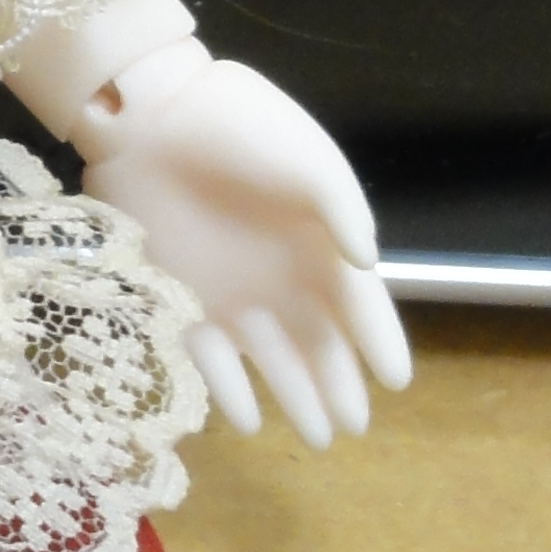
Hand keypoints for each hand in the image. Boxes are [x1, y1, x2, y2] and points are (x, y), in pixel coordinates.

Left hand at [79, 50, 412, 448]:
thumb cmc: (240, 127)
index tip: (397, 381)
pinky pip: (209, 354)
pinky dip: (228, 388)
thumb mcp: (307, 159)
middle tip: (355, 426)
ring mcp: (231, 289)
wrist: (153, 113)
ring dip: (295, 396)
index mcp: (319, 242)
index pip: (360, 303)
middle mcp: (281, 275)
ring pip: (272, 358)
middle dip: (339, 385)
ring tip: (319, 438)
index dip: (380, 340)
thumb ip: (342, 210)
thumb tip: (369, 261)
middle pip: (320, 342)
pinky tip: (249, 420)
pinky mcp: (181, 295)